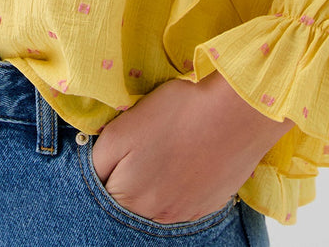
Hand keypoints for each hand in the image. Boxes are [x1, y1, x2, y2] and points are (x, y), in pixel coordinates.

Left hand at [90, 71, 292, 223]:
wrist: (235, 114)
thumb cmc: (175, 114)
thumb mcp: (121, 128)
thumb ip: (98, 159)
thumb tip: (93, 174)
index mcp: (129, 197)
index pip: (102, 192)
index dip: (105, 167)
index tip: (117, 147)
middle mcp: (156, 215)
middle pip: (128, 202)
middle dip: (128, 177)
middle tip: (141, 147)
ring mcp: (184, 214)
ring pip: (155, 204)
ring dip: (153, 184)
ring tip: (164, 151)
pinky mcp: (207, 206)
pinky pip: (181, 203)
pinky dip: (177, 186)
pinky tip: (184, 161)